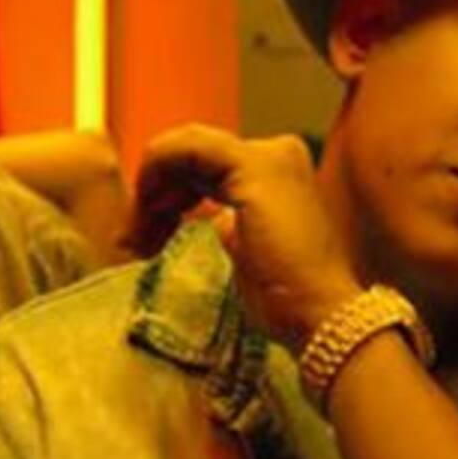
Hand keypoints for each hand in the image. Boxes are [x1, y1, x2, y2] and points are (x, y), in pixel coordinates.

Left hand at [129, 124, 359, 349]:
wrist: (319, 312)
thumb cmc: (287, 298)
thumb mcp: (247, 251)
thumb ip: (227, 225)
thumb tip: (194, 219)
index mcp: (281, 174)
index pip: (209, 163)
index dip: (172, 191)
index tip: (151, 233)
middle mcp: (280, 154)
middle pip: (195, 151)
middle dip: (159, 186)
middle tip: (138, 232)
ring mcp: (270, 155)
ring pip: (187, 146)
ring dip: (153, 182)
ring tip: (139, 227)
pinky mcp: (253, 164)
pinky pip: (187, 148)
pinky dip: (157, 170)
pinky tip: (146, 206)